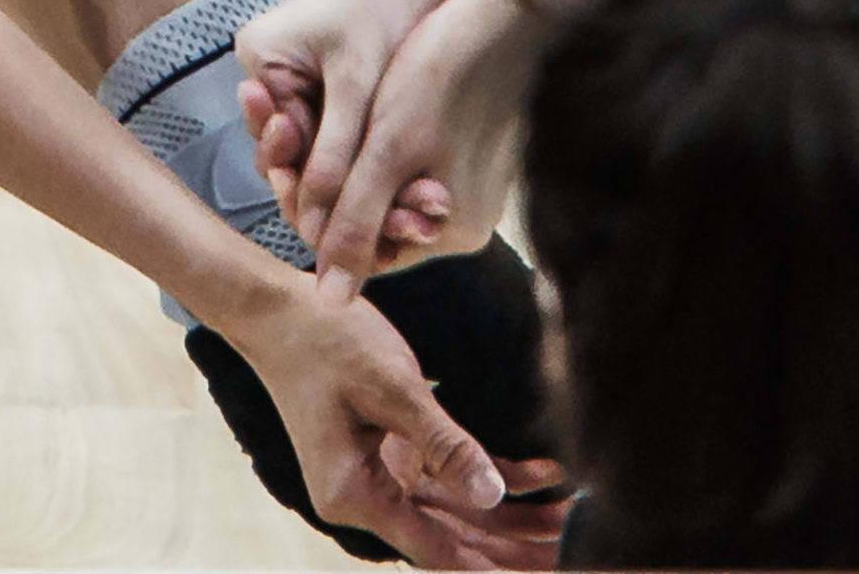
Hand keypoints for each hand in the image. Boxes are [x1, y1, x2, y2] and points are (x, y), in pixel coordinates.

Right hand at [220, 271, 563, 567]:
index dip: (494, 567)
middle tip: (575, 555)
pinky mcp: (397, 449)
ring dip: (514, 517)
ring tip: (572, 522)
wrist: (282, 311)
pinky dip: (498, 475)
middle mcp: (370, 496)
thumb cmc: (327, 343)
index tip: (546, 573)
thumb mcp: (392, 390)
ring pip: (461, 510)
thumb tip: (492, 496)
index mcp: (357, 496)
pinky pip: (454, 474)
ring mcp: (384, 475)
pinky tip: (548, 476)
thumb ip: (444, 445)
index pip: (438, 550)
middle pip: (455, 538)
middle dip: (515, 549)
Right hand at [238, 0, 472, 258]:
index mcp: (259, 62)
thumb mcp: (359, 86)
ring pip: (328, 152)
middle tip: (393, 228)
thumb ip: (334, 160)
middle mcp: (272, 73)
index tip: (348, 236)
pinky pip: (350, 136)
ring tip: (416, 213)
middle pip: (299, 157)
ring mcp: (305, 78)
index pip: (277, 152)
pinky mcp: (340, 83)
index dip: (311, 198)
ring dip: (367, 183)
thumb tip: (315, 238)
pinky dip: (379, 159)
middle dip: (343, 193)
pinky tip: (417, 191)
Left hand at [304, 0, 540, 283]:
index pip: (363, 246)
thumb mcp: (386, 153)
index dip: (313, 212)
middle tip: (284, 129)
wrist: (504, 11)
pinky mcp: (469, 151)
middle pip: (373, 215)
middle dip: (325, 178)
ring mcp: (471, 185)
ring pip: (384, 184)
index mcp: (452, 232)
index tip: (278, 165)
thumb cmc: (444, 75)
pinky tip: (350, 106)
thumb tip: (330, 303)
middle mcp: (466, 219)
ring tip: (307, 113)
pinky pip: (405, 161)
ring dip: (343, 157)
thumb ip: (355, 227)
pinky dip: (373, 140)